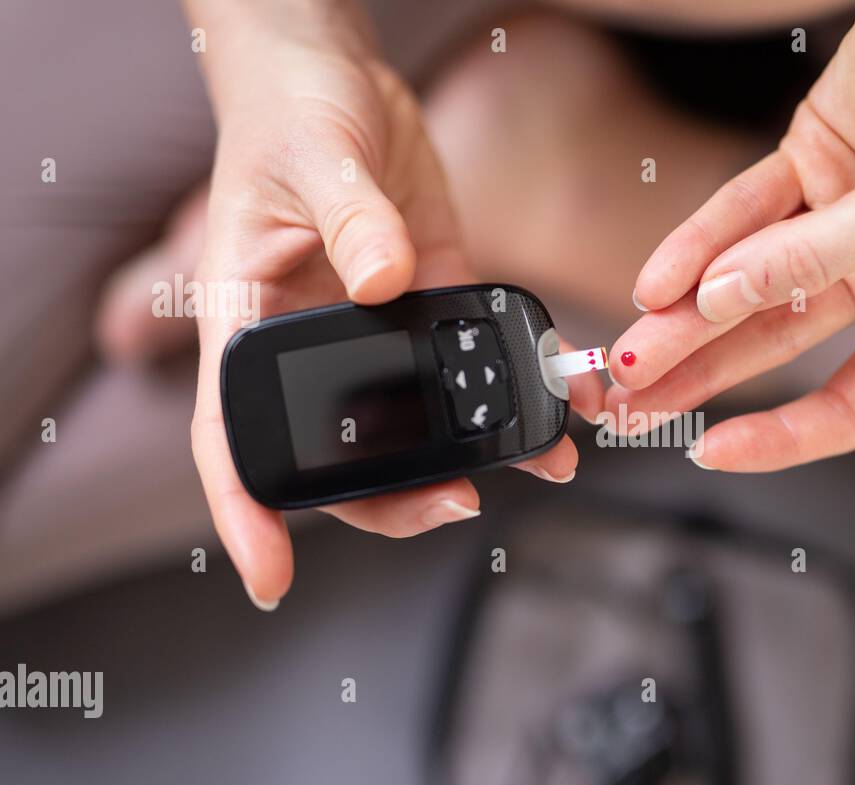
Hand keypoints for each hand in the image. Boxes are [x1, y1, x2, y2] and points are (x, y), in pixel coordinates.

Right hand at [185, 0, 595, 608]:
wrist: (337, 77)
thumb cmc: (293, 114)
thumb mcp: (312, 161)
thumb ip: (347, 218)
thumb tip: (383, 280)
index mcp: (252, 324)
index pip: (234, 439)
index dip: (249, 514)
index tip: (271, 579)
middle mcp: (315, 345)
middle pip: (344, 456)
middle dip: (399, 498)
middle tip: (460, 505)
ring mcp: (378, 332)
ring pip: (418, 425)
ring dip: (480, 454)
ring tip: (543, 463)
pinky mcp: (434, 301)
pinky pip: (474, 361)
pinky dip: (518, 386)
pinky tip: (563, 396)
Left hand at [610, 0, 854, 469]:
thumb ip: (810, 261)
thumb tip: (719, 299)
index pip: (850, 407)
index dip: (780, 438)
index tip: (710, 449)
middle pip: (777, 349)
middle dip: (702, 378)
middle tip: (632, 407)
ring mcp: (839, 224)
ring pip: (746, 287)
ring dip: (683, 318)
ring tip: (626, 353)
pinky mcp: (808, 166)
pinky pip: (740, 214)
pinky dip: (697, 243)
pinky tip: (656, 279)